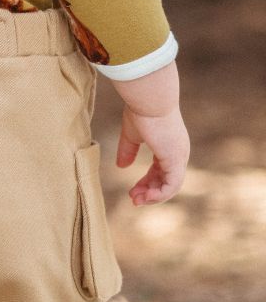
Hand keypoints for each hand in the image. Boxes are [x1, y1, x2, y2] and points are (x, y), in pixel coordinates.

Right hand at [110, 61, 189, 205]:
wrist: (150, 100)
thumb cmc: (141, 111)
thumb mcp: (131, 135)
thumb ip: (127, 151)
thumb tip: (122, 166)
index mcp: (169, 146)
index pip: (161, 171)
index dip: (146, 183)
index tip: (132, 191)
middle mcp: (178, 152)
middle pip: (166, 181)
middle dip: (149, 193)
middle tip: (133, 199)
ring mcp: (179, 156)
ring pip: (171, 186)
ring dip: (153, 197)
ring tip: (136, 201)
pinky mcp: (175, 159)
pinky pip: (172, 185)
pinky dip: (160, 195)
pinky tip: (146, 198)